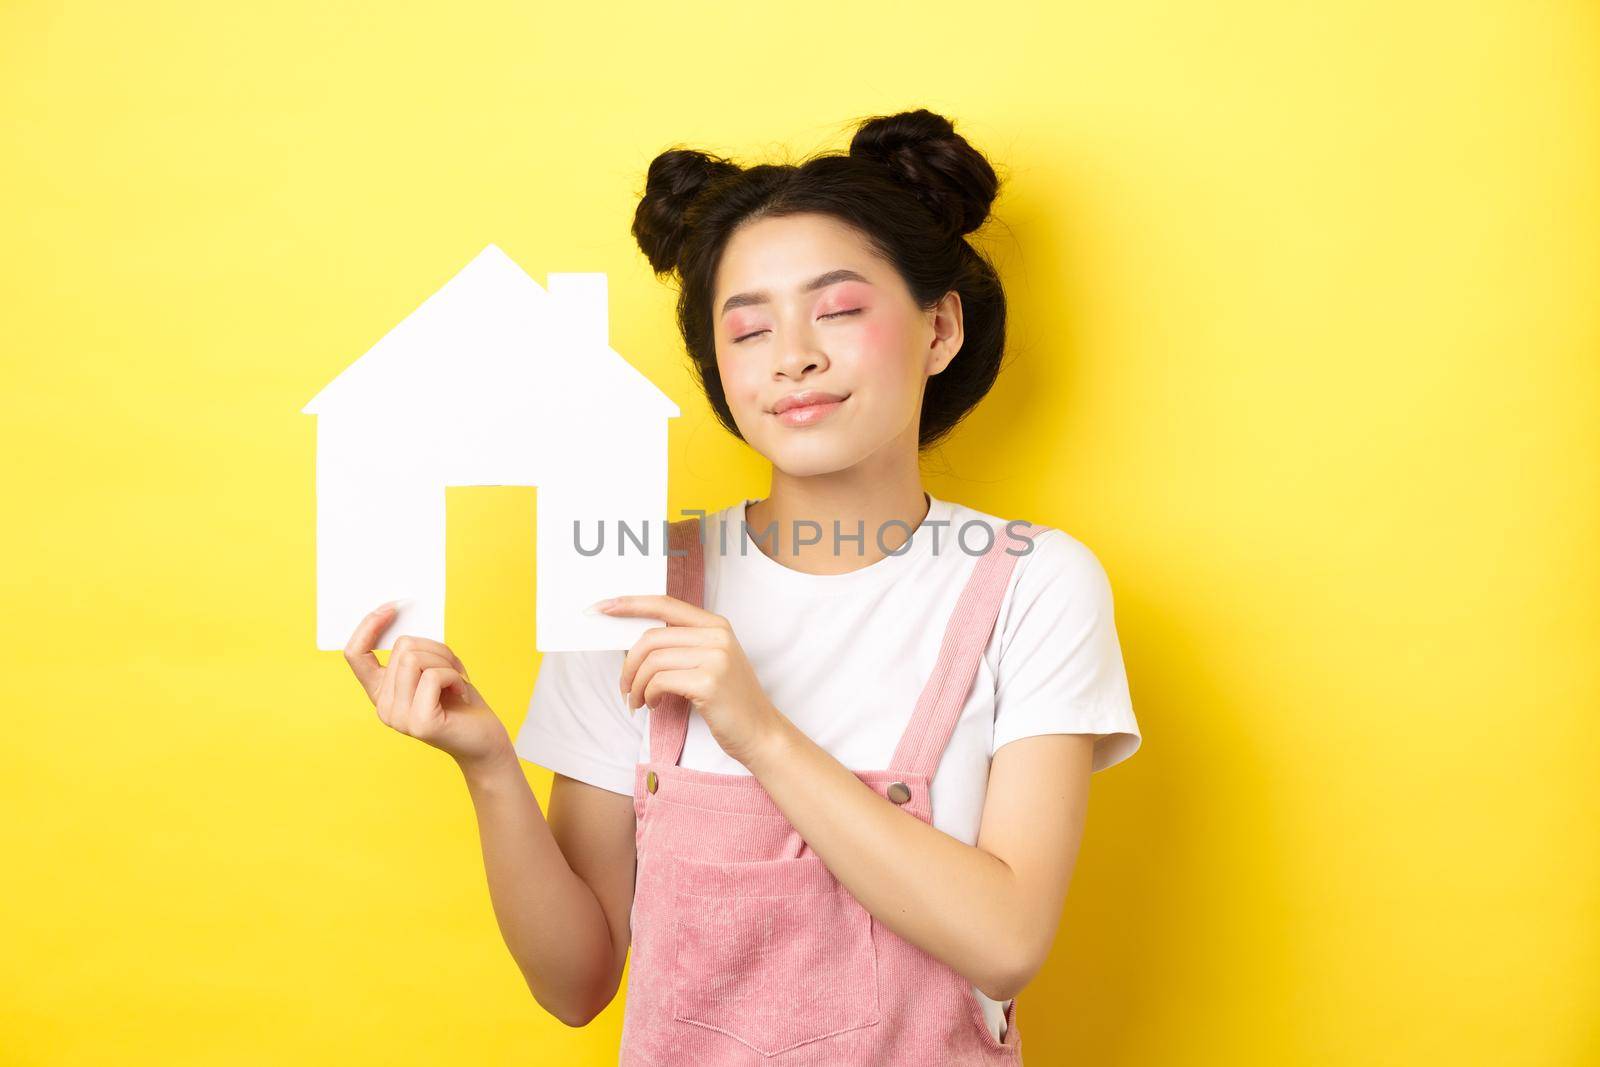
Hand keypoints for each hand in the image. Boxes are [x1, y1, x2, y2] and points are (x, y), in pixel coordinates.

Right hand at [343, 602, 512, 770]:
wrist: (483, 739)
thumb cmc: (460, 700)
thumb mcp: (432, 669)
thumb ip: (414, 652)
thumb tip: (404, 616)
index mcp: (381, 691)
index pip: (355, 654)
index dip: (368, 626)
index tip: (392, 607)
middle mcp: (383, 706)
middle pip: (402, 647)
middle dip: (436, 648)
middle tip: (453, 668)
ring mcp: (398, 717)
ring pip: (415, 658)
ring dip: (446, 661)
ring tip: (457, 680)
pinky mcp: (420, 723)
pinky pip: (433, 675)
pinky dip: (455, 676)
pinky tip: (461, 692)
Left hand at [599, 595, 784, 768]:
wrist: (761, 733)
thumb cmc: (729, 702)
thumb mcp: (710, 663)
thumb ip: (681, 647)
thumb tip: (633, 644)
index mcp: (716, 625)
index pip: (664, 604)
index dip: (629, 604)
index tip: (601, 608)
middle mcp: (717, 635)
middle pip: (651, 638)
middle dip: (628, 664)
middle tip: (624, 687)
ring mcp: (715, 657)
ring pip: (652, 661)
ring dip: (636, 685)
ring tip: (639, 701)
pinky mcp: (708, 682)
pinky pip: (659, 681)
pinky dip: (648, 695)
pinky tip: (655, 705)